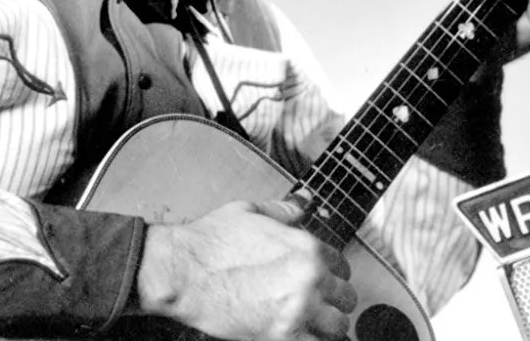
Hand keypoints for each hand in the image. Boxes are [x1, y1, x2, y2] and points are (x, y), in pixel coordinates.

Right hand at [137, 199, 355, 340]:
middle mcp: (310, 277)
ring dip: (328, 326)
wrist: (184, 271)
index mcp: (306, 246)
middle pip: (345, 297)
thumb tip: (302, 202)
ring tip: (313, 326)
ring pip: (338, 326)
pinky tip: (302, 337)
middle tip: (319, 306)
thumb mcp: (250, 212)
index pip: (341, 265)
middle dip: (333, 301)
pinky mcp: (283, 336)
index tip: (323, 282)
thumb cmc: (210, 242)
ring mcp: (299, 309)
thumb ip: (283, 210)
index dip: (332, 274)